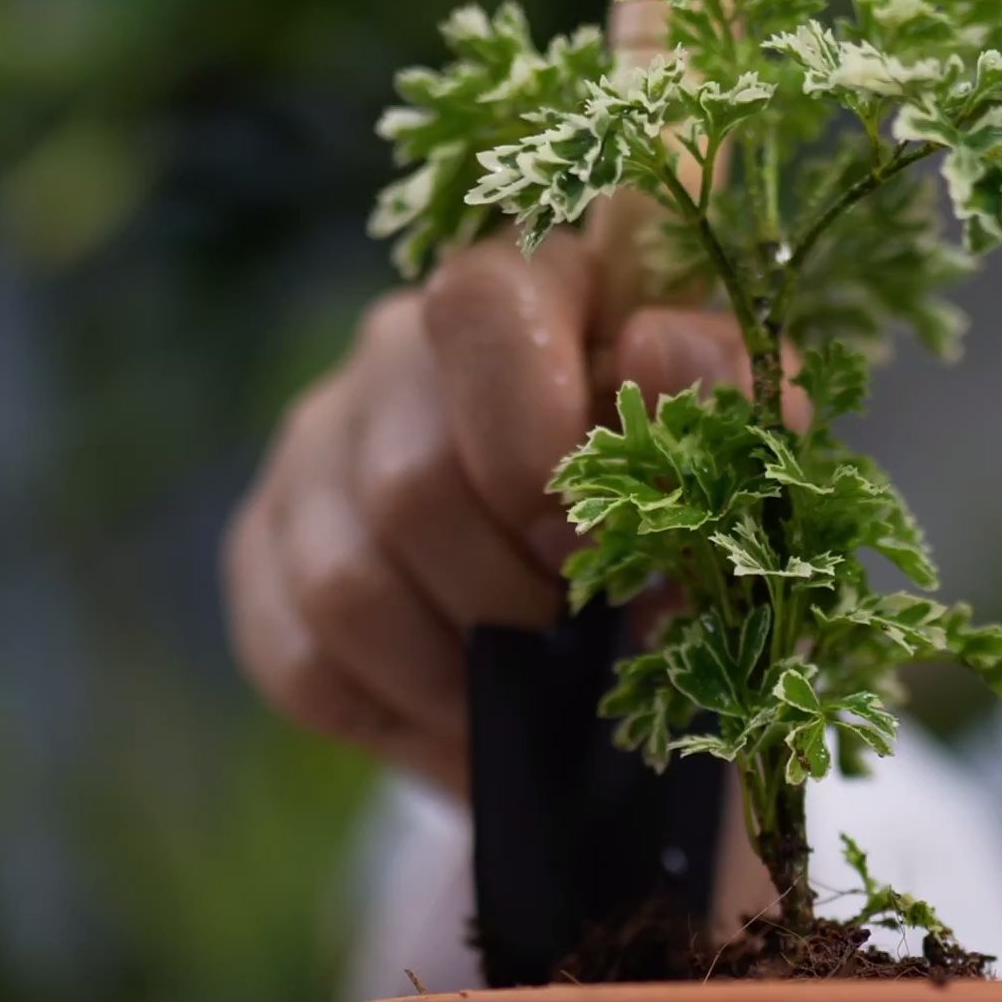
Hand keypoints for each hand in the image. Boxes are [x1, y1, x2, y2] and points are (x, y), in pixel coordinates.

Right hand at [223, 236, 752, 791]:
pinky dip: (399, 712)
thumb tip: (653, 347)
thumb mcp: (739, 473)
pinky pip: (303, 657)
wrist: (607, 650)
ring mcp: (318, 439)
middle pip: (416, 479)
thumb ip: (726, 404)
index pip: (488, 296)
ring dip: (458, 667)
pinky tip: (464, 712)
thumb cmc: (684, 531)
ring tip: (532, 689)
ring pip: (349, 581)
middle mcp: (402, 340)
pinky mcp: (261, 545)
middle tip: (584, 632)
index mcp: (535, 289)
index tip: (597, 523)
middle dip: (517, 594)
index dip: (530, 419)